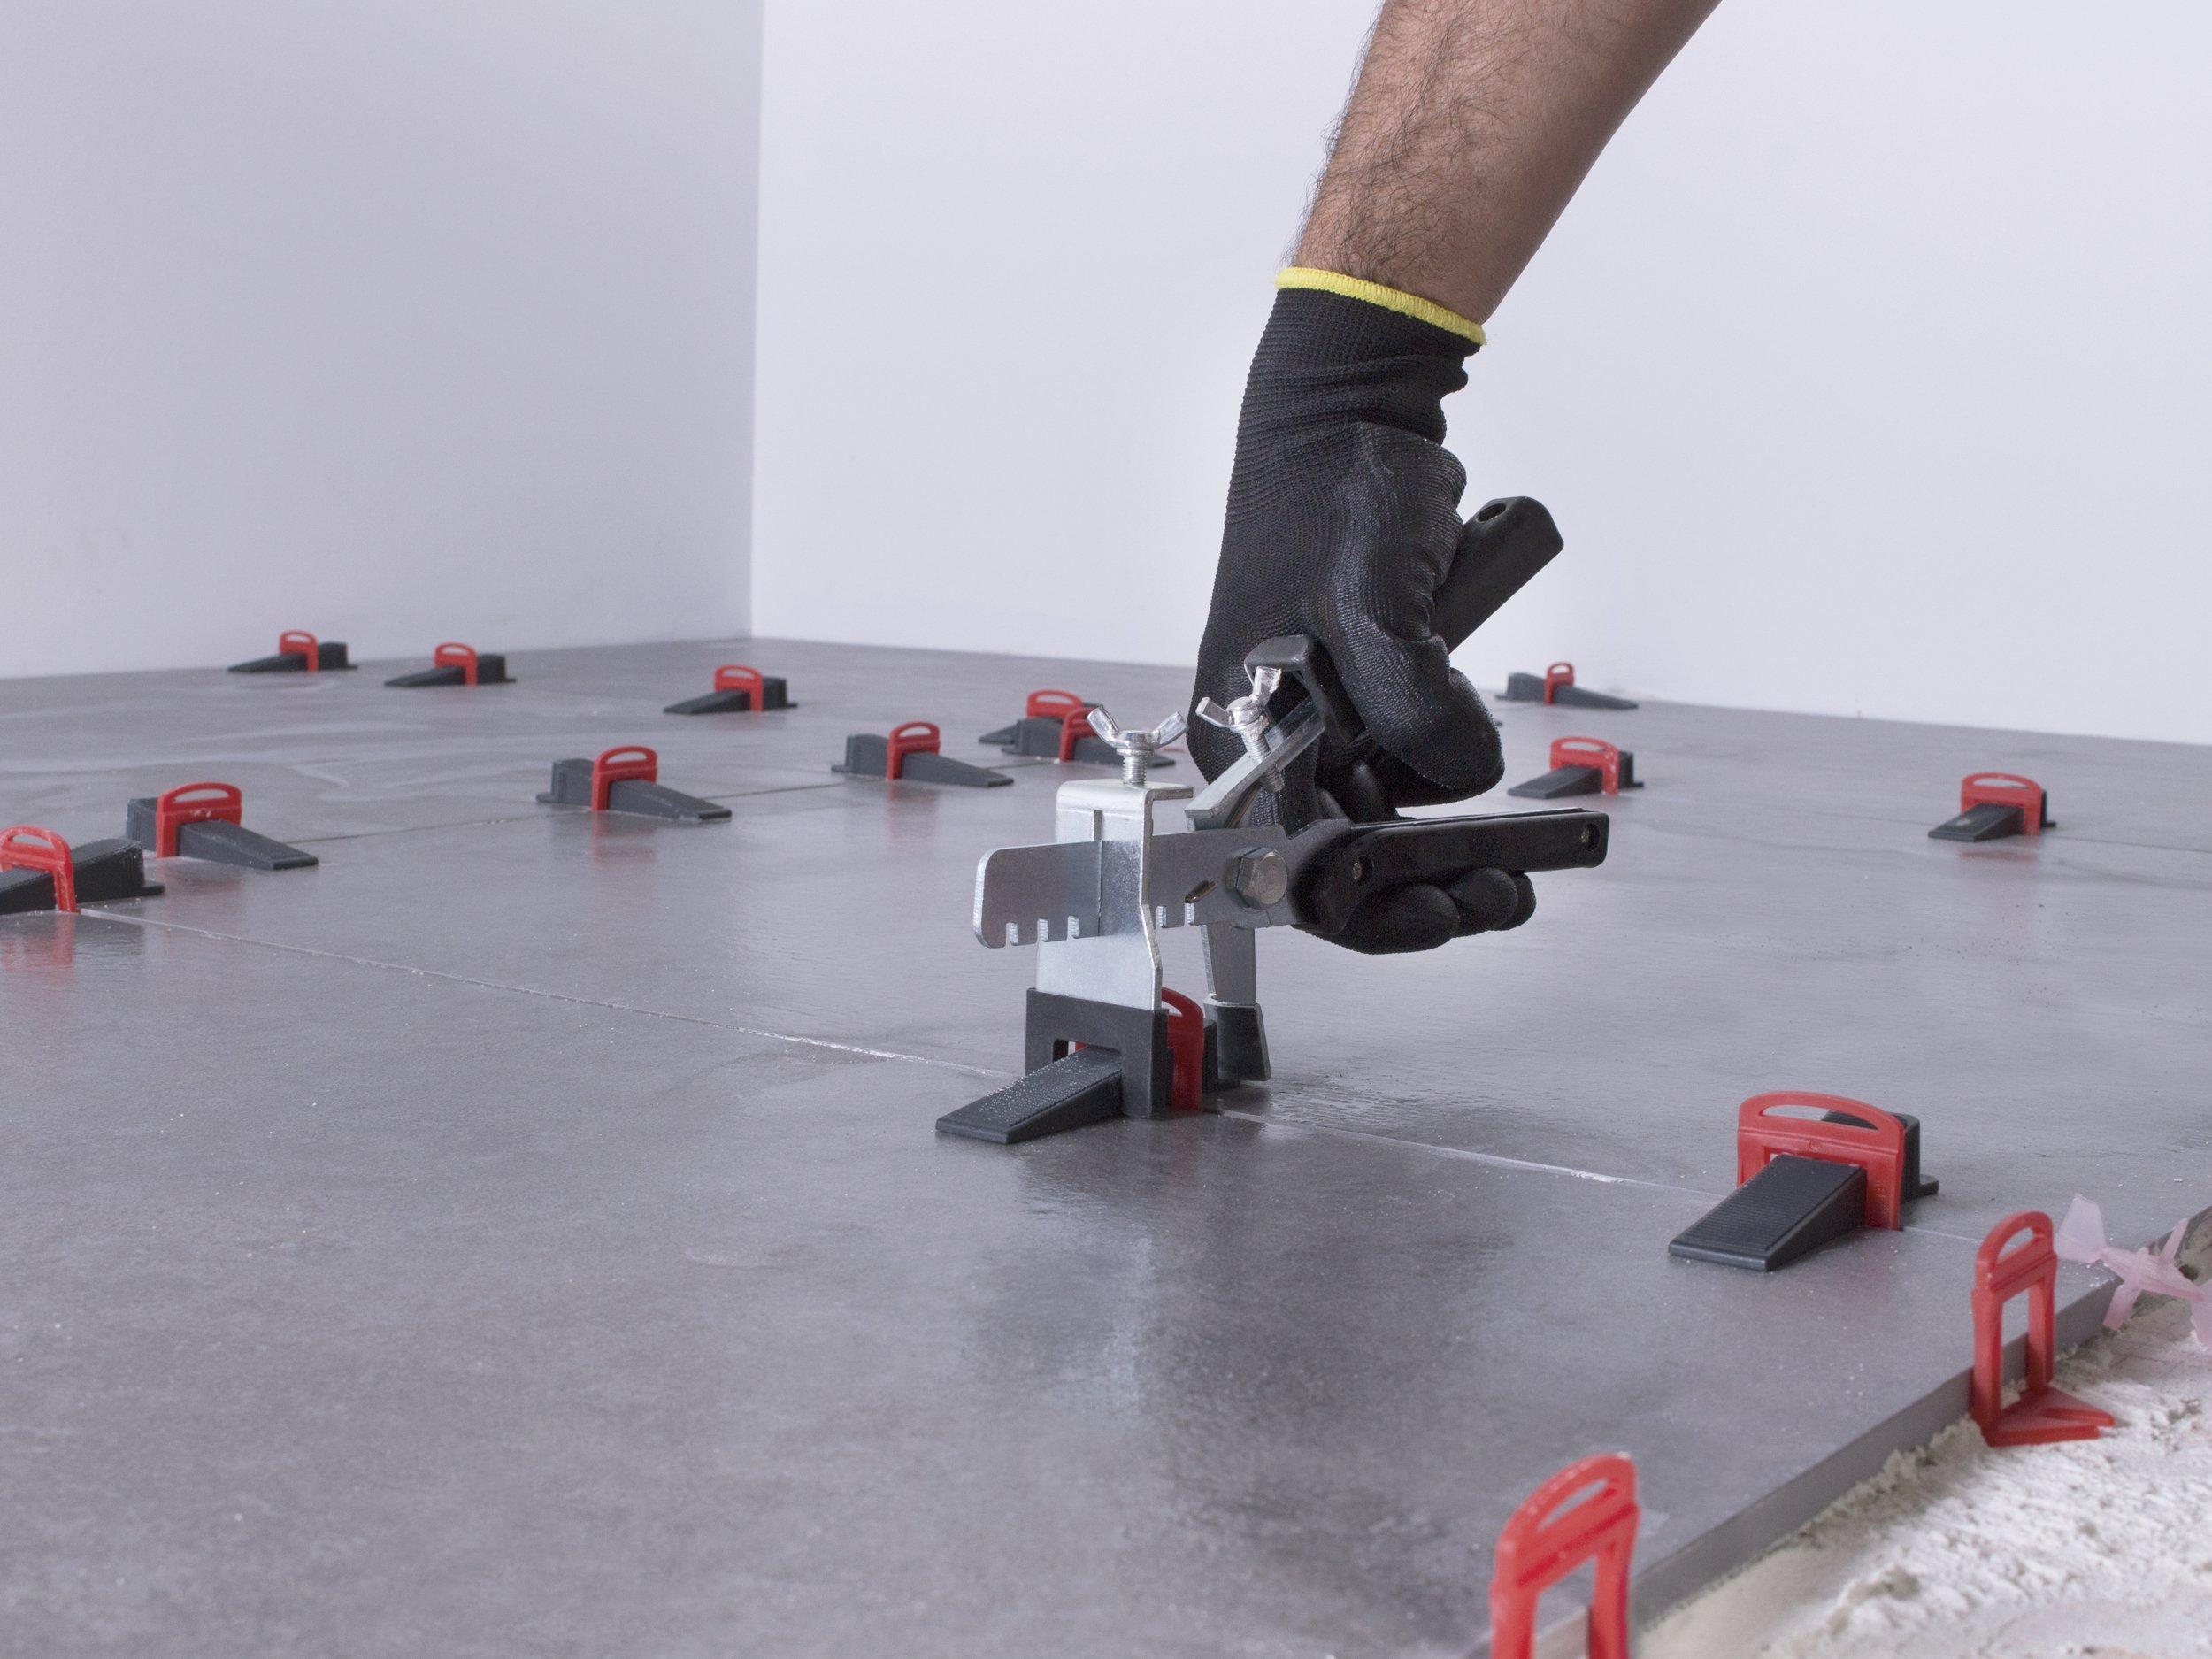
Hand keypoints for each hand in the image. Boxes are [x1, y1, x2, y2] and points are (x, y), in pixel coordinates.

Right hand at [1189, 280, 1530, 953]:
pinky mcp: (1360, 692)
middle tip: (1503, 896)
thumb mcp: (1372, 609)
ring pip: (1379, 816)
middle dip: (1422, 884)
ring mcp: (1317, 720)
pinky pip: (1401, 764)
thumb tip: (1464, 779)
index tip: (1442, 916)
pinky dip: (1443, 785)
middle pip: (1342, 854)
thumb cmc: (1330, 501)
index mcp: (1240, 742)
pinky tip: (1483, 787)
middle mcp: (1270, 745)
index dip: (1368, 908)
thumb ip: (1414, 705)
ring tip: (1513, 860)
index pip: (1292, 866)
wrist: (1350, 418)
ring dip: (1442, 843)